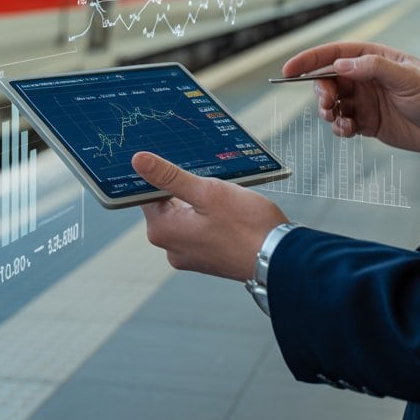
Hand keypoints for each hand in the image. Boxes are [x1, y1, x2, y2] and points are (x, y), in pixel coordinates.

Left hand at [132, 151, 286, 281]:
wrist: (281, 259)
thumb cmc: (247, 225)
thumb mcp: (207, 191)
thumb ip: (170, 176)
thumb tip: (138, 161)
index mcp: (163, 230)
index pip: (146, 194)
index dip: (160, 175)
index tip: (175, 162)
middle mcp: (170, 247)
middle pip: (166, 205)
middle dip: (184, 188)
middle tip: (208, 179)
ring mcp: (188, 256)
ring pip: (185, 216)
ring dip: (199, 202)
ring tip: (223, 196)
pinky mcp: (206, 258)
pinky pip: (199, 229)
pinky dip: (209, 216)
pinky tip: (229, 211)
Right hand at [282, 42, 419, 152]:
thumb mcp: (406, 77)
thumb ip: (373, 68)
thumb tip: (340, 65)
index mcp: (374, 59)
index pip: (335, 54)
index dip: (310, 60)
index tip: (289, 70)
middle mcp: (366, 78)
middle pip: (329, 80)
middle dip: (321, 91)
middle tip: (326, 104)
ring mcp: (366, 100)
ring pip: (333, 103)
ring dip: (328, 111)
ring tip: (336, 120)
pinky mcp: (368, 122)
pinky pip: (343, 123)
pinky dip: (340, 128)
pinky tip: (348, 131)